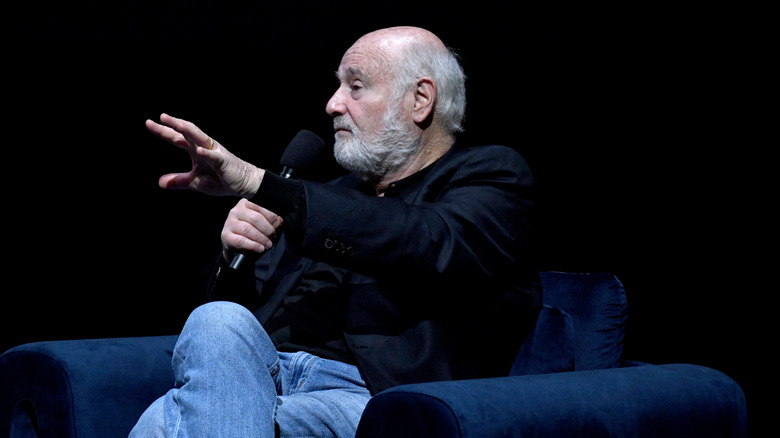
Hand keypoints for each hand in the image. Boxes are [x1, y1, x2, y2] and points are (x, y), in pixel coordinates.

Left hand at [146, 113, 263, 196]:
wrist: (244, 183)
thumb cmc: (220, 179)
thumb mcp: (195, 182)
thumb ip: (179, 181)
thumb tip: (159, 182)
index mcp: (195, 150)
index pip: (177, 138)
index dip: (163, 131)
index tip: (149, 123)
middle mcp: (204, 147)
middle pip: (187, 132)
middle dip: (175, 124)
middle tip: (161, 117)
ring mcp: (214, 152)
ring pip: (200, 138)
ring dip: (189, 131)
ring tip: (178, 124)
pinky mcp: (224, 161)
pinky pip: (214, 156)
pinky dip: (206, 153)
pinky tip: (198, 151)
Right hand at [221, 198, 283, 261]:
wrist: (237, 248)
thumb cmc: (252, 234)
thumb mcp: (262, 225)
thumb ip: (271, 221)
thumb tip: (279, 220)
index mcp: (246, 204)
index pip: (261, 206)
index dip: (272, 217)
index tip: (278, 226)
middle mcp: (236, 211)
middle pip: (256, 218)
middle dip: (268, 229)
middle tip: (273, 237)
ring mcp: (229, 223)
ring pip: (248, 229)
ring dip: (261, 238)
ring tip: (268, 244)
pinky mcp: (225, 236)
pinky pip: (241, 240)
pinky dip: (253, 245)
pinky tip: (260, 248)